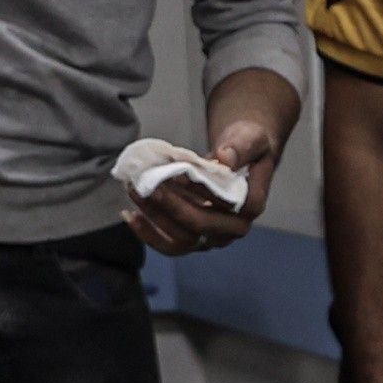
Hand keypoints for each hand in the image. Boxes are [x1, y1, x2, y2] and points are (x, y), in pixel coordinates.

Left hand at [129, 117, 279, 256]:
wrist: (241, 157)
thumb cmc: (247, 145)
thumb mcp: (251, 137)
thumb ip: (241, 146)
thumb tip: (224, 159)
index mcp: (252, 205)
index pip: (227, 206)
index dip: (201, 191)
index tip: (180, 170)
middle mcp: (234, 228)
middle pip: (199, 226)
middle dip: (169, 205)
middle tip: (146, 183)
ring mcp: (214, 237)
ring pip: (182, 239)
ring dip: (154, 217)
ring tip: (134, 191)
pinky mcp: (196, 238)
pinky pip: (171, 245)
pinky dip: (149, 233)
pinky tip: (130, 215)